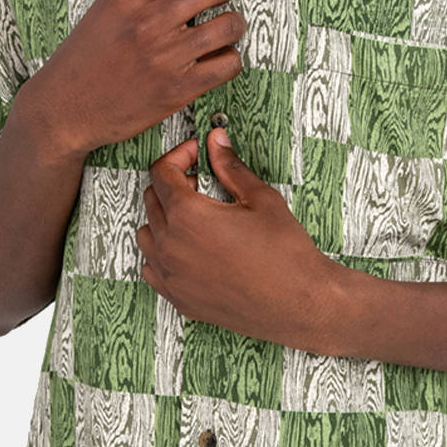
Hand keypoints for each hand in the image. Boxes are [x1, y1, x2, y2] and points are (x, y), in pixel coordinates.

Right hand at [19, 0, 246, 160]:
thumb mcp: (106, 9)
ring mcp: (166, 56)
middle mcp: (149, 21)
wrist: (67, 108)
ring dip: (235, 23)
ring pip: (229, 26)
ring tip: (228, 26)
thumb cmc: (85, 59)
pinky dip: (231, 58)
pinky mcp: (179, 89)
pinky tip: (219, 58)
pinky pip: (228, 65)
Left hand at [136, 127, 343, 349]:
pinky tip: (189, 250)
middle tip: (202, 184)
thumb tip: (216, 142)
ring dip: (164, 219)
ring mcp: (171, 276)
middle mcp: (171, 246)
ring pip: (146, 234)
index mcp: (187, 216)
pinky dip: (163, 254)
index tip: (195, 154)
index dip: (179, 156)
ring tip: (196, 219)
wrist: (299, 304)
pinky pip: (152, 268)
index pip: (161, 173)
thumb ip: (230, 167)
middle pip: (151, 200)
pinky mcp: (179, 298)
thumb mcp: (260, 199)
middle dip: (173, 184)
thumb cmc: (286, 255)